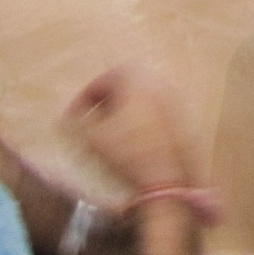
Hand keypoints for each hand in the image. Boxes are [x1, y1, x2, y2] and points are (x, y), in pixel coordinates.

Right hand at [67, 67, 198, 193]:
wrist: (165, 177)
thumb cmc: (127, 151)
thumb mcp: (93, 135)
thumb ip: (77, 121)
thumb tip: (69, 118)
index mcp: (136, 78)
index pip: (101, 81)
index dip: (82, 100)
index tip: (72, 118)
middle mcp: (158, 81)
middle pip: (123, 86)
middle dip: (103, 103)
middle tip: (90, 122)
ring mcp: (174, 97)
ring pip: (140, 97)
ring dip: (121, 110)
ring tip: (108, 132)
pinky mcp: (184, 115)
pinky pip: (156, 110)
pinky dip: (140, 118)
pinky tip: (131, 138)